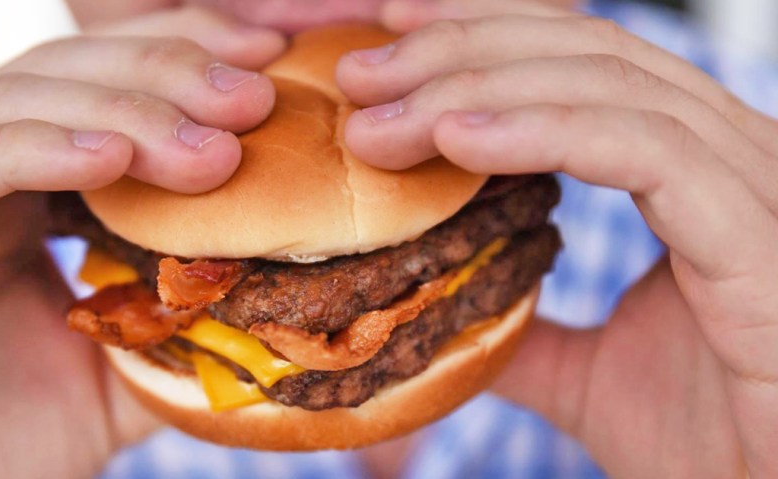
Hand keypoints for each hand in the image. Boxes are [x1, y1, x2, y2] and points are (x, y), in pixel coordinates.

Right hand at [0, 6, 282, 477]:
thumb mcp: (110, 387)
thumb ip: (180, 343)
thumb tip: (280, 321)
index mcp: (35, 189)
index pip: (120, 89)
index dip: (197, 53)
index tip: (277, 57)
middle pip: (80, 72)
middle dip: (175, 69)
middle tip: (258, 95)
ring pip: (22, 99)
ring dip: (127, 110)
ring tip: (214, 148)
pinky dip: (34, 148)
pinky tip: (111, 158)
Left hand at [337, 1, 777, 475]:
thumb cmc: (714, 445)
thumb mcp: (589, 375)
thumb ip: (527, 328)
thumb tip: (448, 304)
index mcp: (698, 172)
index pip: (583, 64)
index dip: (483, 35)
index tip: (386, 40)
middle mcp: (734, 157)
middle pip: (585, 53)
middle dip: (458, 49)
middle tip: (358, 76)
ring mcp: (756, 187)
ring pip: (606, 85)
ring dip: (474, 88)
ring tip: (379, 119)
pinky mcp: (760, 239)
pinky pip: (646, 151)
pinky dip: (542, 131)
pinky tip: (456, 139)